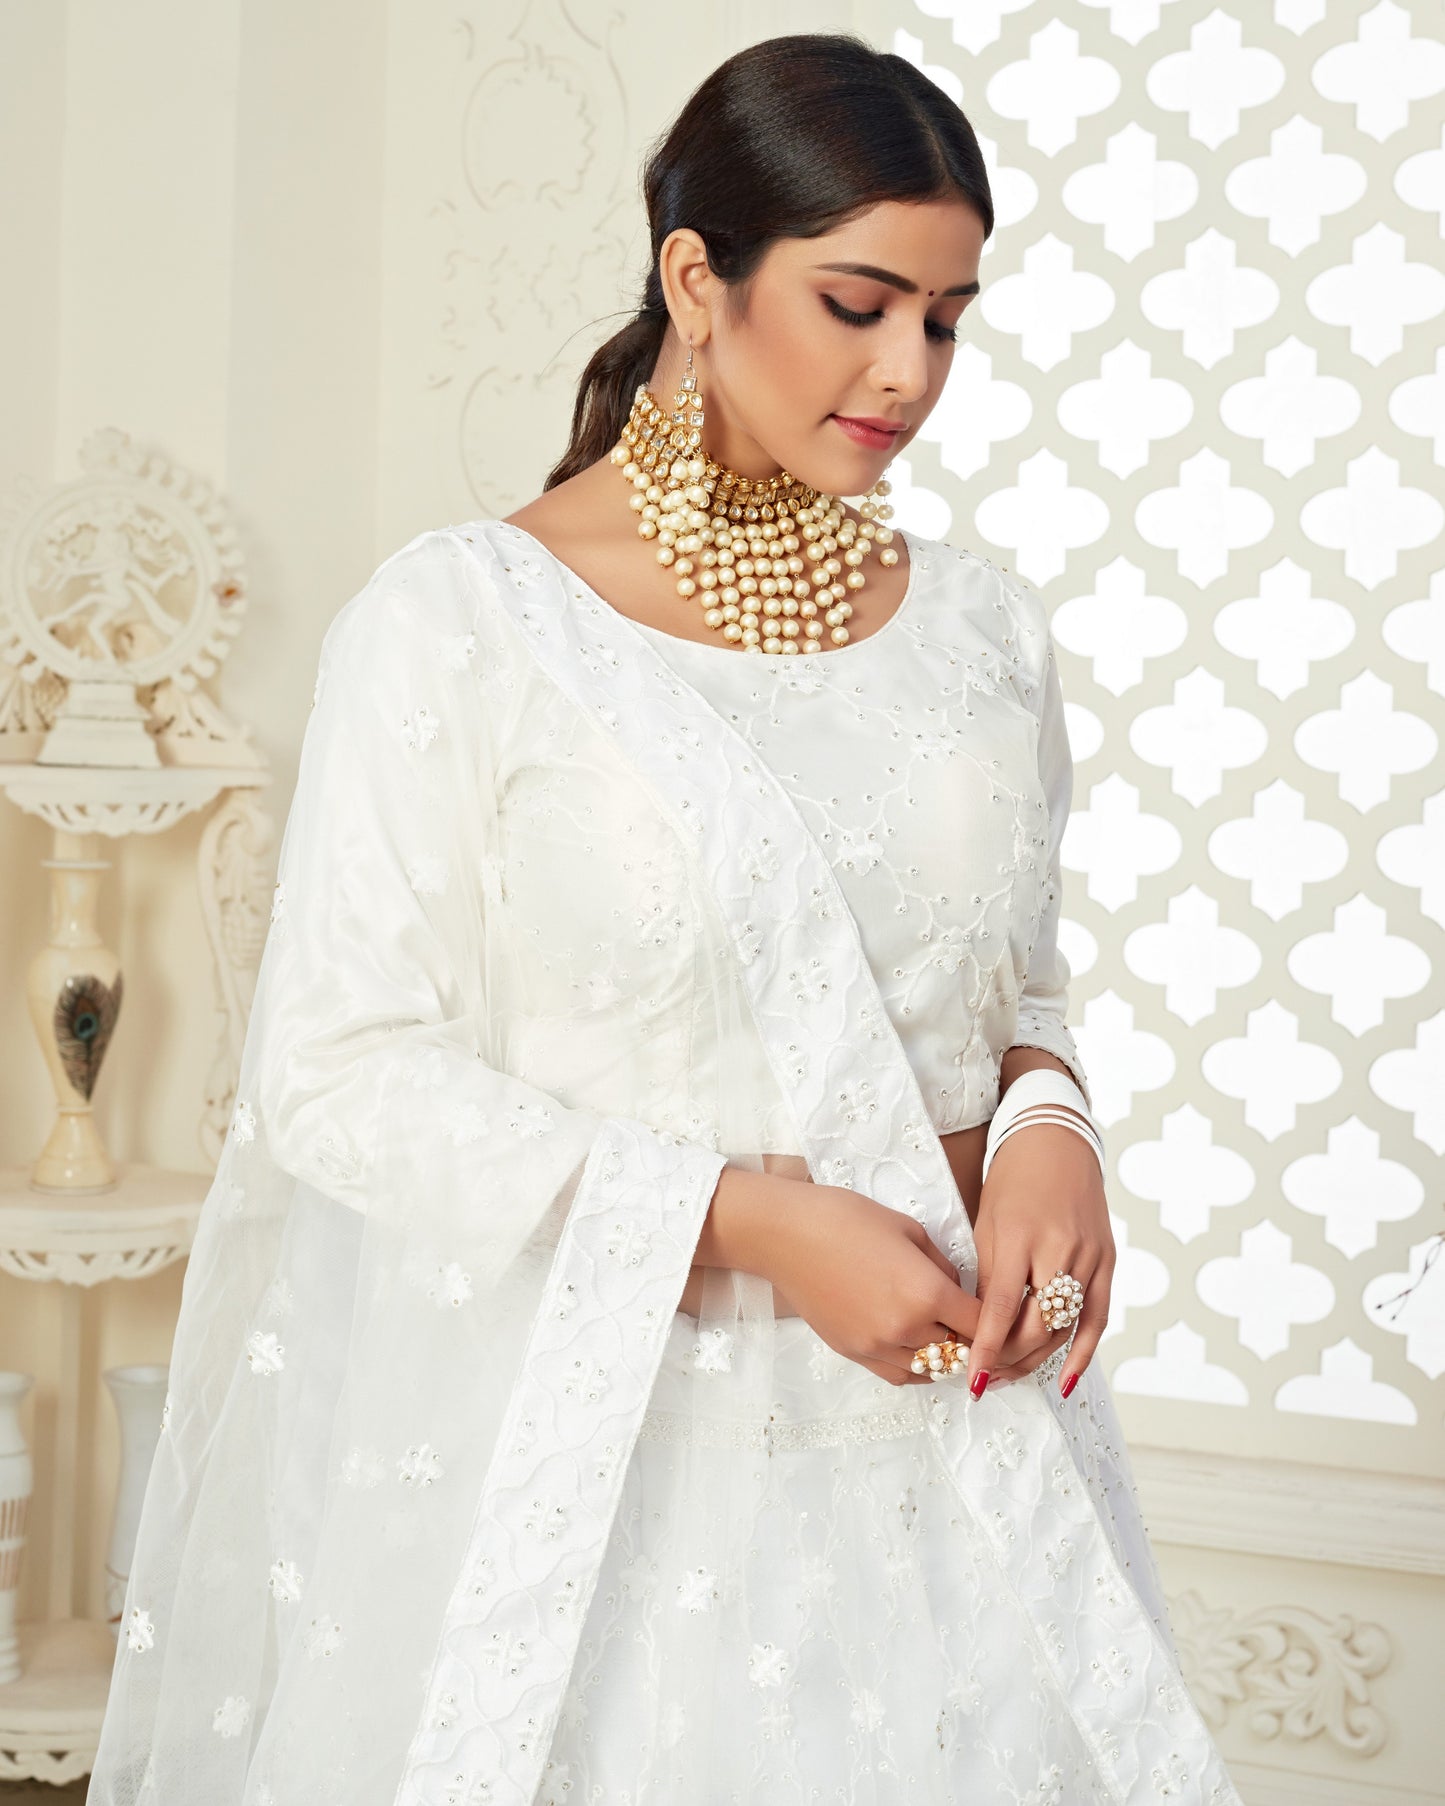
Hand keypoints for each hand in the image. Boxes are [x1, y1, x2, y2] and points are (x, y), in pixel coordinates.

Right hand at [762, 1184, 981, 1386]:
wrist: (786, 1234)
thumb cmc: (846, 1218)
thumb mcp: (909, 1229)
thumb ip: (942, 1264)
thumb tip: (957, 1288)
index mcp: (927, 1293)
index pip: (982, 1325)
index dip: (995, 1321)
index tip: (997, 1313)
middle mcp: (905, 1328)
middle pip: (960, 1351)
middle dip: (971, 1338)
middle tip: (972, 1323)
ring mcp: (876, 1346)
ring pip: (930, 1370)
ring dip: (944, 1356)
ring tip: (946, 1336)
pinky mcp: (852, 1352)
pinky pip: (898, 1375)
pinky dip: (915, 1367)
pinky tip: (918, 1349)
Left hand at [965, 1117, 1114, 1397]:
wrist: (1056, 1144)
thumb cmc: (1012, 1183)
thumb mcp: (987, 1225)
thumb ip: (989, 1278)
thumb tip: (982, 1329)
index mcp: (1021, 1237)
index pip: (1004, 1306)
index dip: (989, 1347)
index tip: (974, 1377)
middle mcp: (1060, 1249)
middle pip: (1038, 1324)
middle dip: (1011, 1358)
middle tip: (988, 1377)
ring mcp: (1089, 1256)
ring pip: (1065, 1327)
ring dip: (1038, 1359)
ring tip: (1010, 1377)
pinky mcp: (1107, 1261)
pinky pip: (1098, 1317)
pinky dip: (1083, 1352)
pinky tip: (1064, 1379)